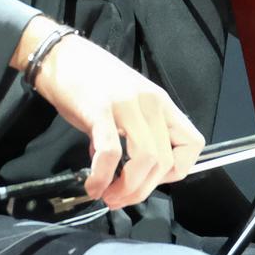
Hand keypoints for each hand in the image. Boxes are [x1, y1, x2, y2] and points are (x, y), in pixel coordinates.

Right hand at [13, 17, 203, 207]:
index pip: (193, 144)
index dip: (176, 170)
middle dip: (143, 190)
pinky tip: (92, 185)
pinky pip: (111, 153)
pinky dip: (102, 177)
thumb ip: (133, 135)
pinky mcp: (100, 110)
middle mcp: (151, 103)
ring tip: (108, 195)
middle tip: (119, 199)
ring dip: (127, 188)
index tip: (149, 178)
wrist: (60, 56)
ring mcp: (127, 105)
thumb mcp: (127, 105)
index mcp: (161, 104)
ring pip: (146, 159)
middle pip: (166, 161)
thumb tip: (124, 171)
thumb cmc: (92, 81)